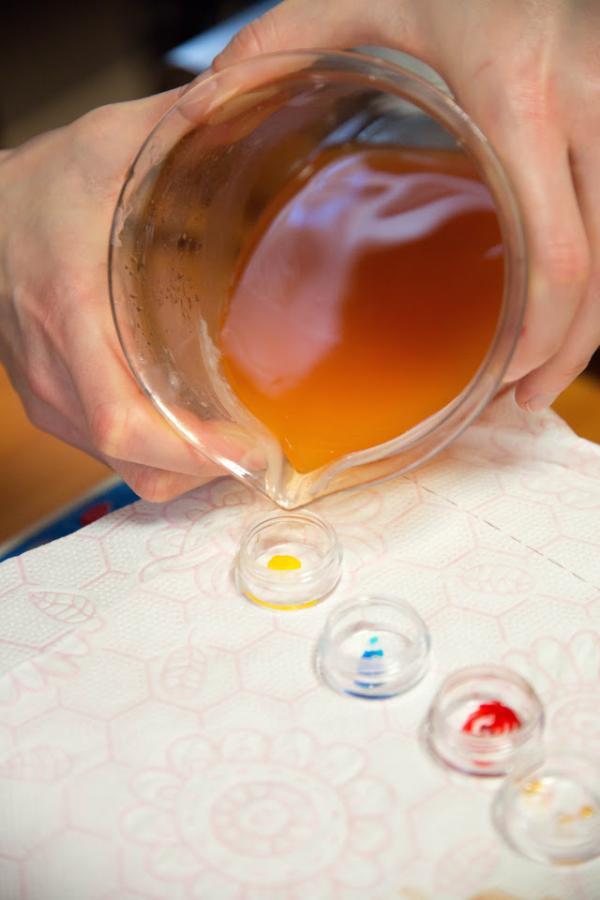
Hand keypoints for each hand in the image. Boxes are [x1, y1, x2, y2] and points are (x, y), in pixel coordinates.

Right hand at [0, 91, 224, 500]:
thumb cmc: (44, 187)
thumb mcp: (108, 144)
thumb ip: (178, 125)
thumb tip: (248, 101)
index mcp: (73, 313)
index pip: (122, 419)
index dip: (189, 449)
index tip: (249, 448)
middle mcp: (57, 370)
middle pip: (132, 460)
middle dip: (203, 471)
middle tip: (264, 450)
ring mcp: (50, 395)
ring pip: (122, 467)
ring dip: (185, 469)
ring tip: (239, 444)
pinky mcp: (53, 402)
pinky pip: (109, 453)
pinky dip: (158, 456)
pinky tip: (196, 429)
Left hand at [216, 0, 599, 410]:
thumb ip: (284, 38)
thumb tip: (203, 98)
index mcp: (519, 99)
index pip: (556, 255)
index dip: (538, 334)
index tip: (499, 376)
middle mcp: (585, 111)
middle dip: (566, 351)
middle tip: (520, 397)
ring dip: (590, 327)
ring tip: (543, 374)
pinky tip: (568, 312)